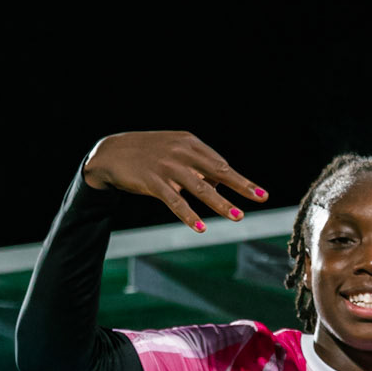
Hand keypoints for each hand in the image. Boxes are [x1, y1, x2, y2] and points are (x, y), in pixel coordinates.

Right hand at [83, 131, 266, 232]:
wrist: (111, 152)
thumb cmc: (148, 154)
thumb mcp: (174, 152)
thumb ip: (197, 166)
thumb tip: (219, 183)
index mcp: (189, 143)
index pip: (220, 163)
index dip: (238, 180)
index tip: (258, 193)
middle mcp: (181, 152)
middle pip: (217, 171)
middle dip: (240, 186)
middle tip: (260, 199)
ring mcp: (167, 166)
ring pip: (199, 188)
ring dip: (220, 203)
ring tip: (238, 217)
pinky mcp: (152, 181)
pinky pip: (175, 201)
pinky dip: (188, 215)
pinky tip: (200, 227)